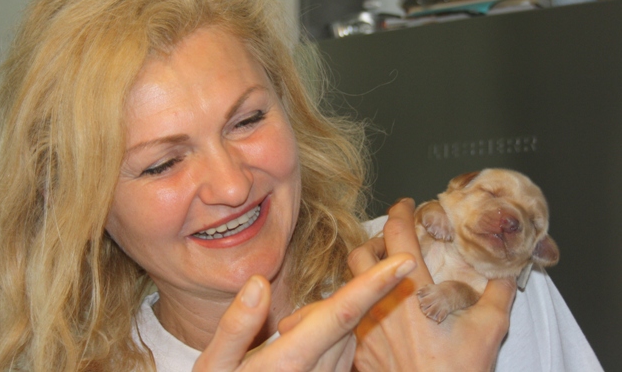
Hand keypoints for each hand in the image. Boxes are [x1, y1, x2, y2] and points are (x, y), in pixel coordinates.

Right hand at [192, 253, 415, 371]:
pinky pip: (342, 356)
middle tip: (281, 328)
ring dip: (329, 325)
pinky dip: (330, 343)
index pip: (341, 313)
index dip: (375, 284)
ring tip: (283, 344)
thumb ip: (236, 325)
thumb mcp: (215, 366)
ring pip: (347, 337)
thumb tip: (259, 282)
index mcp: (292, 361)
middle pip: (343, 319)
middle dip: (327, 305)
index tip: (405, 261)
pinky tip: (297, 358)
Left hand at [348, 199, 516, 371]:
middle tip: (395, 241)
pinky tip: (384, 312)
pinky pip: (352, 314)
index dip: (401, 211)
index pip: (398, 232)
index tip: (407, 205)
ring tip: (387, 274)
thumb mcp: (490, 328)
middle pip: (361, 251)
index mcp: (413, 288)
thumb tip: (504, 272)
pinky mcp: (360, 348)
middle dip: (376, 240)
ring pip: (350, 282)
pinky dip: (364, 303)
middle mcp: (383, 302)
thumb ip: (498, 293)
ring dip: (366, 270)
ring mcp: (366, 325)